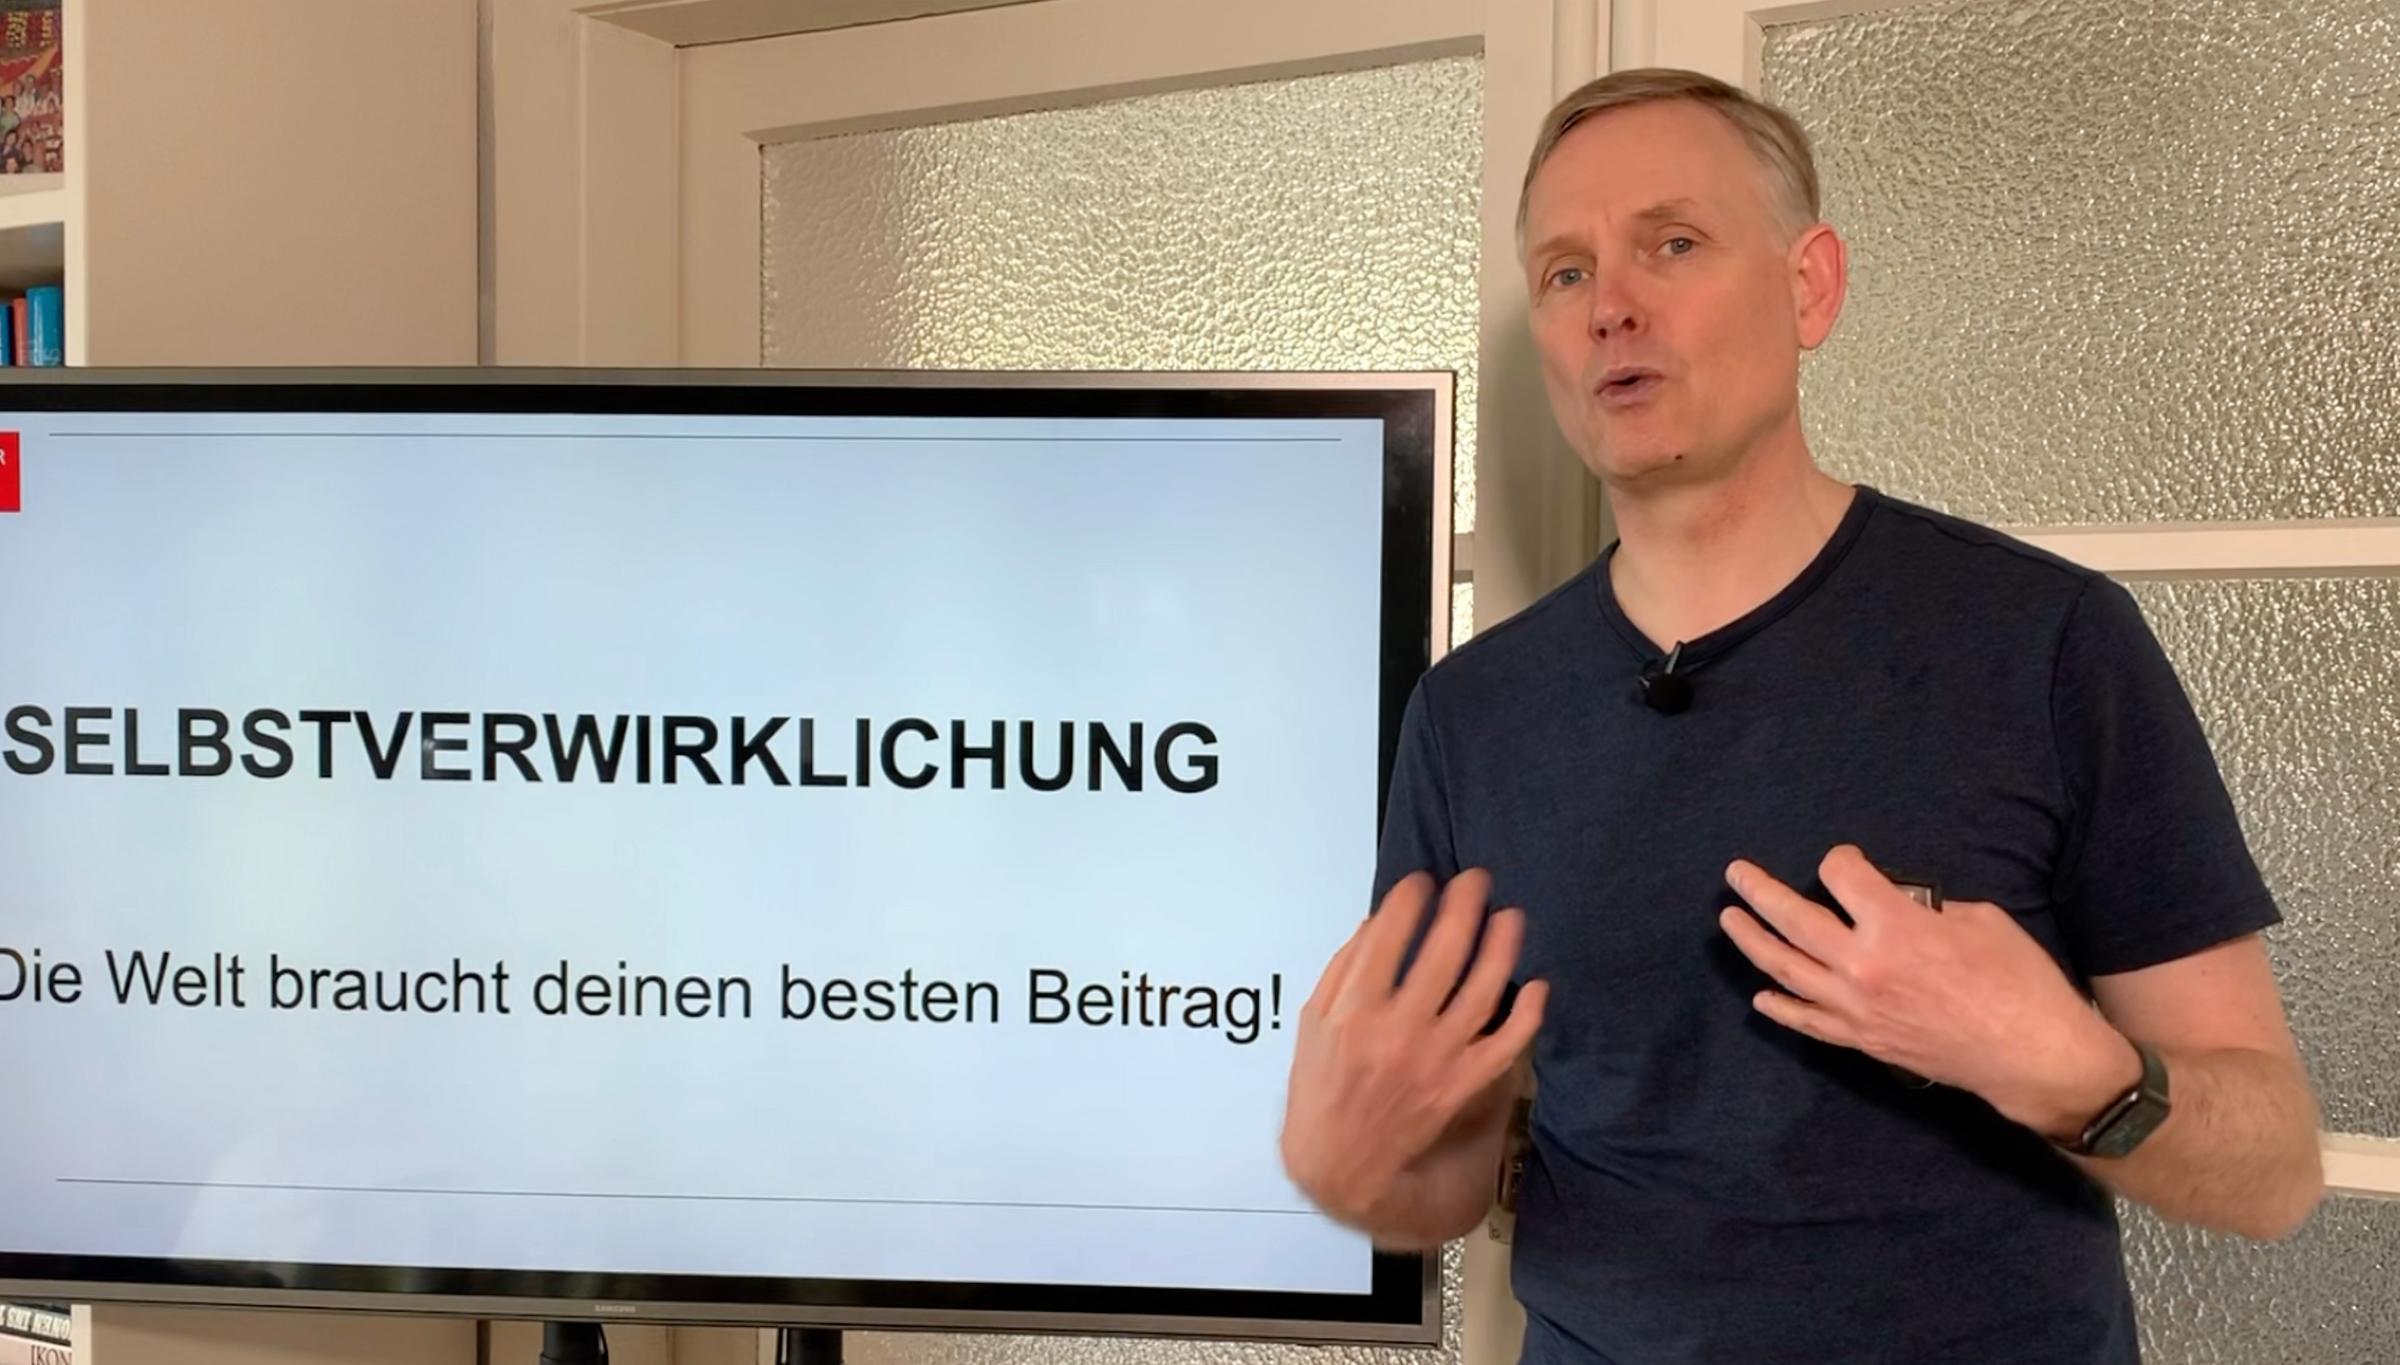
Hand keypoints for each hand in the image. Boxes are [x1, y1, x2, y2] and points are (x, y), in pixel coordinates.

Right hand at [1280, 869, 1548, 1223]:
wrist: (1342, 1161)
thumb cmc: (1321, 1085)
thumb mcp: (1315, 1021)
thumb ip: (1344, 969)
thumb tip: (1379, 922)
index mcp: (1354, 1010)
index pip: (1389, 937)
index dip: (1410, 899)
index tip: (1423, 881)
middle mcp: (1398, 1030)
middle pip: (1442, 954)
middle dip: (1463, 907)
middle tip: (1476, 880)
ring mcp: (1436, 1059)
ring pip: (1481, 991)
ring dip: (1501, 947)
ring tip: (1510, 916)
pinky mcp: (1462, 1085)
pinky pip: (1504, 1046)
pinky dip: (1526, 1016)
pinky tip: (1536, 986)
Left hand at [1718, 845, 2139, 1137]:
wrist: (2032, 1055)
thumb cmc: (2018, 982)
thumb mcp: (1982, 921)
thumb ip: (1929, 910)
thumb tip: (1902, 909)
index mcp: (1895, 927)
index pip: (1842, 876)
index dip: (1842, 860)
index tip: (1848, 862)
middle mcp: (1862, 965)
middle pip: (1793, 919)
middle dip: (1760, 891)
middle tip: (1736, 874)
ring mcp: (1855, 1007)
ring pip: (1785, 969)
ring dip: (1752, 941)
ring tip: (1730, 919)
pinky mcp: (1861, 1040)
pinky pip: (1808, 1022)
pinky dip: (1781, 1009)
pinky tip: (1759, 996)